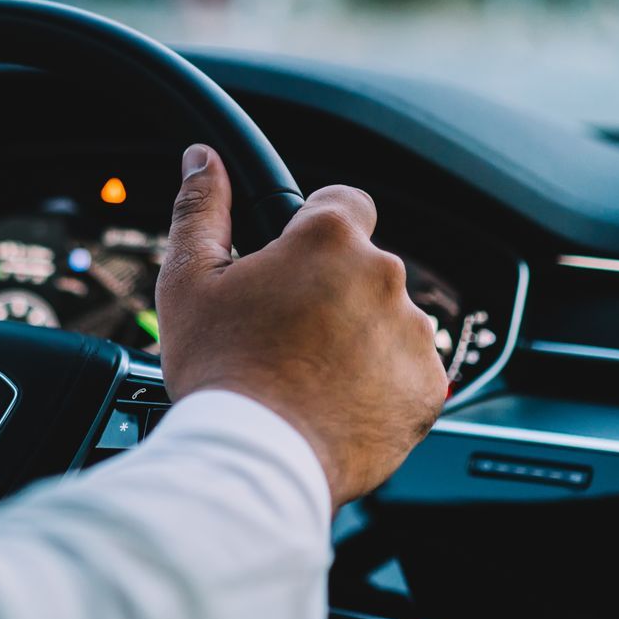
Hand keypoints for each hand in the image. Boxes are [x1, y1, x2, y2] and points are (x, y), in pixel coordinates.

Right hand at [154, 144, 448, 505]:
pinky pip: (408, 371)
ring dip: (360, 336)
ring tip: (309, 375)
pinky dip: (381, 382)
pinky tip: (336, 401)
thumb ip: (203, 208)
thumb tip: (202, 158)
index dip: (317, 228)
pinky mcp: (428, 387)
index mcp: (330, 239)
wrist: (257, 460)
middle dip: (333, 290)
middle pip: (364, 267)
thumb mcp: (190, 280)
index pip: (345, 202)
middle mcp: (383, 277)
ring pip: (387, 319)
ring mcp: (412, 334)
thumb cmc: (220, 371)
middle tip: (286, 333)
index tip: (296, 262)